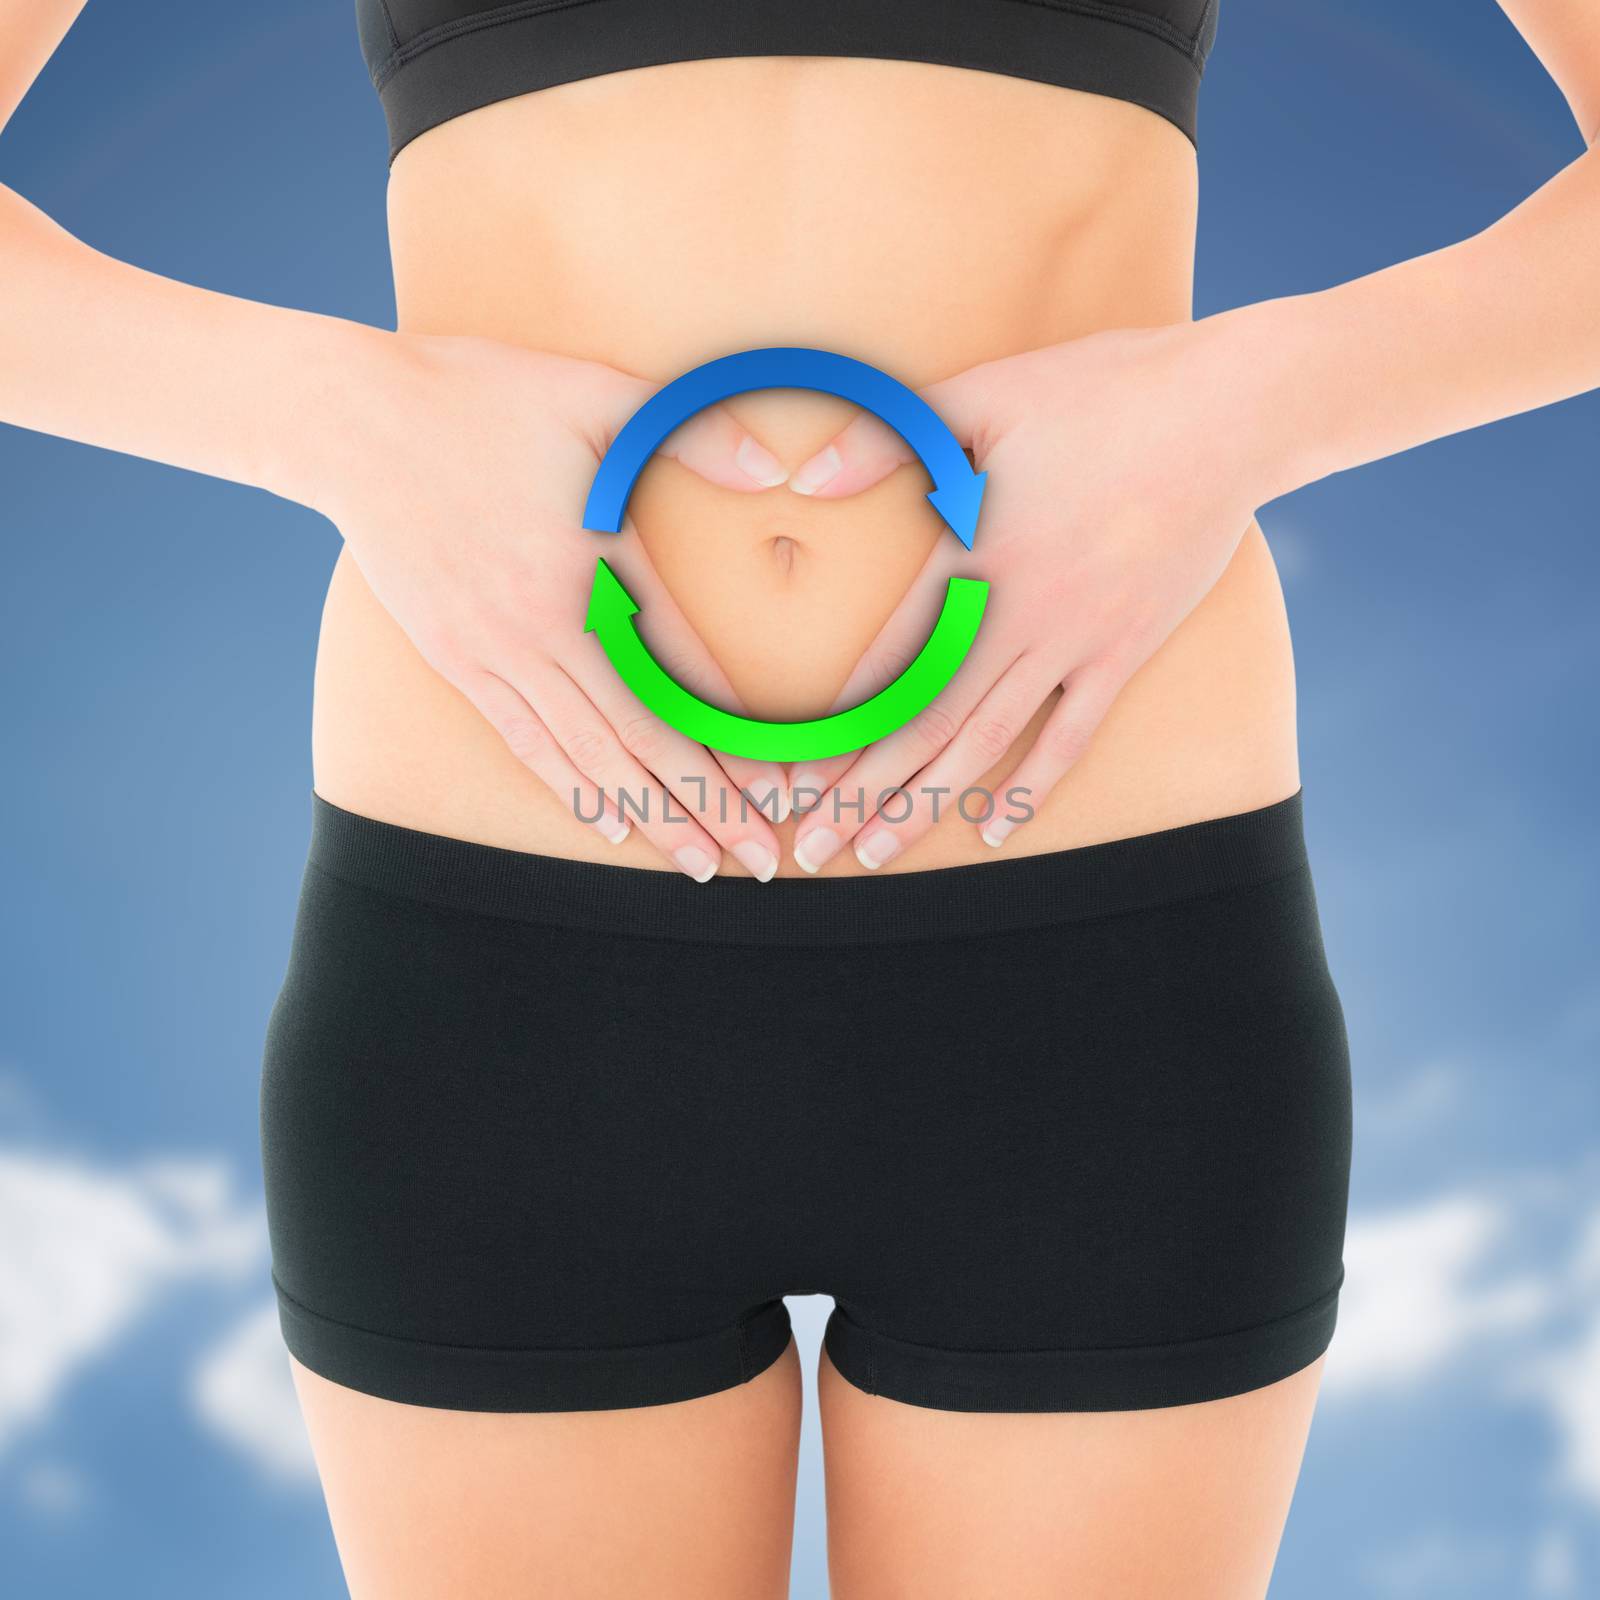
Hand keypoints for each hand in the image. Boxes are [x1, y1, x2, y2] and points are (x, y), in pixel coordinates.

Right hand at [311, 331, 793, 880]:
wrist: (352, 422)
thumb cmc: (482, 397)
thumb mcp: (596, 392)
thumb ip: (689, 432)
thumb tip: (772, 466)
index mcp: (594, 568)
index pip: (685, 680)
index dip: (738, 742)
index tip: (784, 789)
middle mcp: (548, 628)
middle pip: (645, 740)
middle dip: (707, 807)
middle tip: (756, 861)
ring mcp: (497, 652)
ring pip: (588, 756)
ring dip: (649, 816)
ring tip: (698, 865)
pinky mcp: (457, 660)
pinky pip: (524, 740)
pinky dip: (571, 785)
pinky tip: (607, 823)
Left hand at [784, 319, 1272, 871]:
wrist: (1233, 410)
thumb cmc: (1105, 390)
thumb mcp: (984, 393)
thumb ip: (887, 440)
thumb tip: (803, 481)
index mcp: (971, 555)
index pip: (884, 664)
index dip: (831, 730)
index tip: (787, 780)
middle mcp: (1016, 614)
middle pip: (923, 724)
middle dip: (860, 795)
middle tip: (811, 851)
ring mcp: (1076, 640)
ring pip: (985, 743)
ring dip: (925, 805)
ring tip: (874, 856)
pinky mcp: (1126, 650)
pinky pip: (1072, 735)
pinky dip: (1032, 786)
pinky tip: (994, 829)